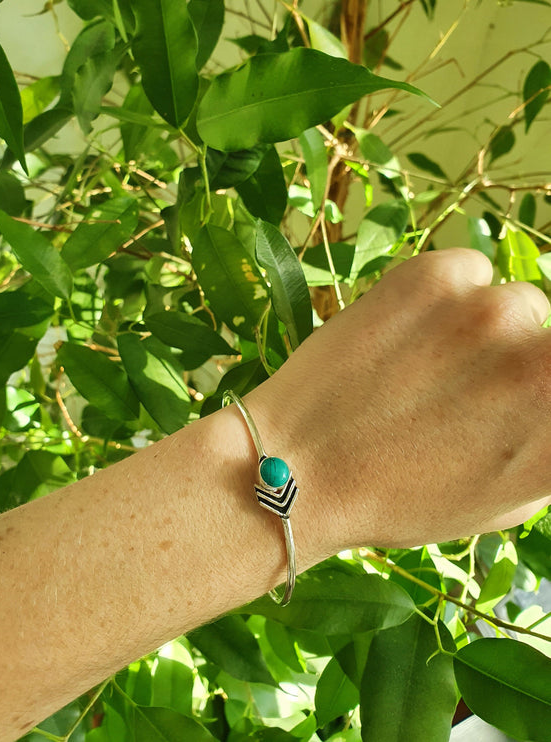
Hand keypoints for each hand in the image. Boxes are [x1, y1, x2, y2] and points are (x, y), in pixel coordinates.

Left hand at [248, 248, 550, 552]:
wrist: (301, 469)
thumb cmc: (400, 500)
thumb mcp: (504, 500)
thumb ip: (550, 446)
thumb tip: (549, 403)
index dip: (540, 384)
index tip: (517, 390)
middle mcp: (543, 362)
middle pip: (550, 336)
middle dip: (522, 358)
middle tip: (466, 388)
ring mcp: (488, 311)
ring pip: (511, 303)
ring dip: (480, 328)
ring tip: (423, 366)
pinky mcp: (432, 276)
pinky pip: (466, 270)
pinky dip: (443, 295)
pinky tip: (402, 334)